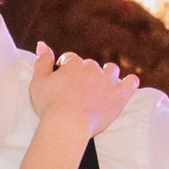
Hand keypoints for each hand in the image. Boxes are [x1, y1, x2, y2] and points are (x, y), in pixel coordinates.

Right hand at [27, 43, 142, 137]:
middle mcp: (92, 68)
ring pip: (111, 70)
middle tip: (78, 90)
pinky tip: (129, 82)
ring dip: (107, 74)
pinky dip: (130, 82)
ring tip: (101, 85)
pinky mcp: (119, 96)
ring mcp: (107, 81)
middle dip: (85, 74)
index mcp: (73, 63)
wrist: (68, 124)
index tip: (62, 81)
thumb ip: (42, 61)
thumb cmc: (50, 105)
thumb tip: (42, 44)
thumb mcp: (38, 82)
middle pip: (90, 65)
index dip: (65, 69)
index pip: (70, 59)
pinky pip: (130, 83)